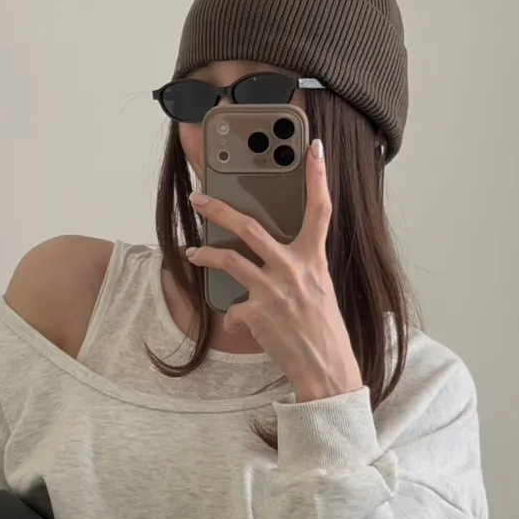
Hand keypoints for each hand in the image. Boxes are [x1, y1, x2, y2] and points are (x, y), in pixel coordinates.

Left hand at [186, 140, 362, 403]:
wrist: (325, 369)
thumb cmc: (323, 330)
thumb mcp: (319, 290)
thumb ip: (298, 268)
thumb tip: (270, 259)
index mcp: (314, 259)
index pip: (319, 210)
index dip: (317, 177)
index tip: (313, 149)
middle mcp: (293, 269)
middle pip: (250, 227)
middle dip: (220, 208)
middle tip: (200, 197)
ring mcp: (272, 290)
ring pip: (229, 259)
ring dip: (205, 252)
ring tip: (193, 250)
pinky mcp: (255, 313)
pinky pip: (233, 307)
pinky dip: (234, 315)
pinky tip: (239, 322)